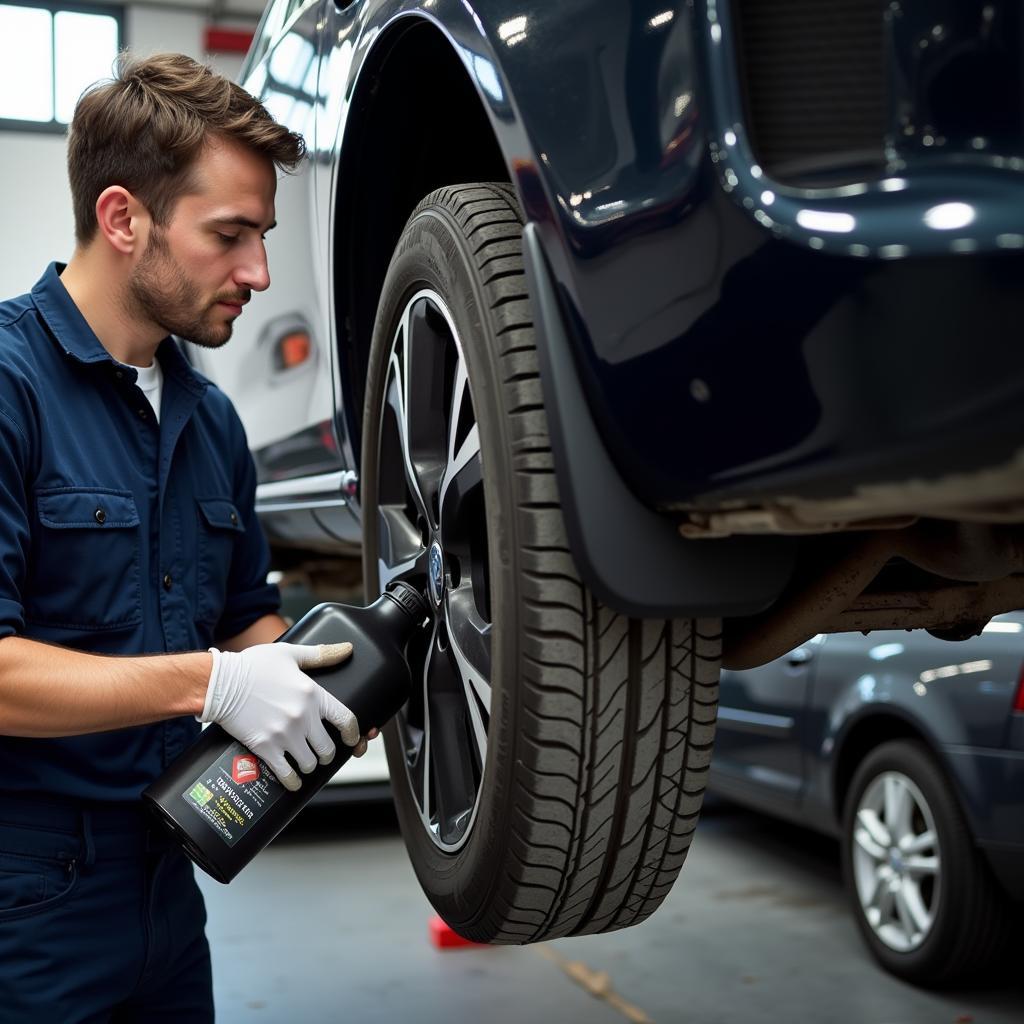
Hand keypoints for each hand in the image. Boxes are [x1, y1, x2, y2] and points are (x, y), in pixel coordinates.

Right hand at [201, 641, 358, 790]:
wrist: (219, 682)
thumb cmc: (252, 666)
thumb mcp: (289, 654)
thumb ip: (320, 655)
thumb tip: (347, 649)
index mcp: (312, 694)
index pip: (345, 719)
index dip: (353, 734)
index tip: (351, 739)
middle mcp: (302, 717)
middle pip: (327, 748)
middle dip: (326, 752)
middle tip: (320, 751)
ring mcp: (284, 734)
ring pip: (309, 763)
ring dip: (309, 764)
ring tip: (305, 761)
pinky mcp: (265, 747)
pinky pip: (286, 774)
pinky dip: (293, 781)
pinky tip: (294, 782)